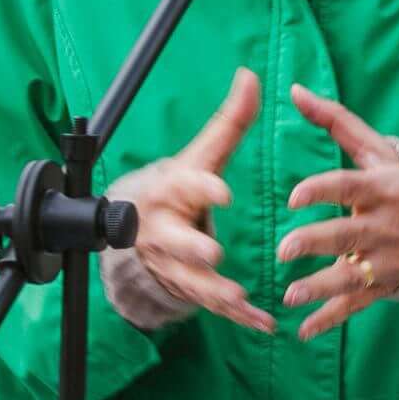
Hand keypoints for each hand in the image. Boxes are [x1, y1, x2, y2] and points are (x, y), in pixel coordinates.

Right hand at [113, 67, 270, 333]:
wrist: (134, 226)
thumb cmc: (179, 183)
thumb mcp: (202, 152)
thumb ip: (230, 119)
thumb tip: (251, 75)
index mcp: (169, 190)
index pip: (184, 186)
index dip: (202, 189)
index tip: (223, 192)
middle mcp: (164, 229)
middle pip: (174, 241)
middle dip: (191, 249)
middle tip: (214, 254)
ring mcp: (172, 263)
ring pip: (190, 280)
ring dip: (214, 292)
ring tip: (240, 298)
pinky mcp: (186, 287)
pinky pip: (211, 306)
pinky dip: (237, 318)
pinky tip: (264, 324)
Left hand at [278, 84, 398, 336]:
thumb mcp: (376, 148)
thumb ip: (335, 121)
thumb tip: (294, 90)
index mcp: (381, 188)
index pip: (349, 187)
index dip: (322, 191)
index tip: (292, 197)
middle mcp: (384, 225)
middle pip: (347, 235)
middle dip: (316, 243)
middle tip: (283, 250)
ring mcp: (386, 259)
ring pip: (351, 276)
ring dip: (320, 288)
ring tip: (290, 296)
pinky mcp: (383, 286)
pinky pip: (356, 306)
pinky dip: (330, 320)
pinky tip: (304, 331)